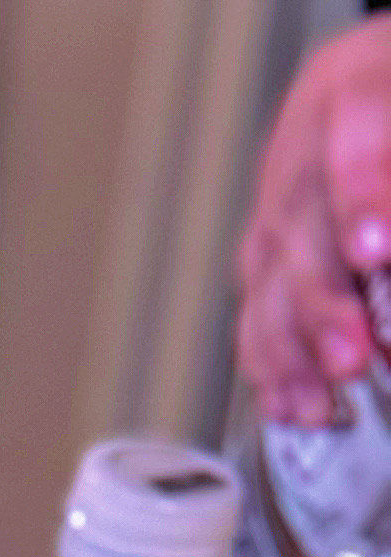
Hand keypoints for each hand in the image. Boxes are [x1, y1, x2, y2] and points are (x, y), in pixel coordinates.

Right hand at [239, 28, 390, 426]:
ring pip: (266, 276)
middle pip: (298, 223)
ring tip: (321, 402)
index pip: (357, 125)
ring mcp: (278, 197)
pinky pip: (255, 308)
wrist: (384, 82)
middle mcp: (308, 140)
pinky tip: (289, 402)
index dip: (361, 192)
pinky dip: (269, 362)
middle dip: (321, 302)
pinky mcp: (267, 246)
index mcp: (362, 77)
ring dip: (290, 351)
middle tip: (351, 355)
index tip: (376, 251)